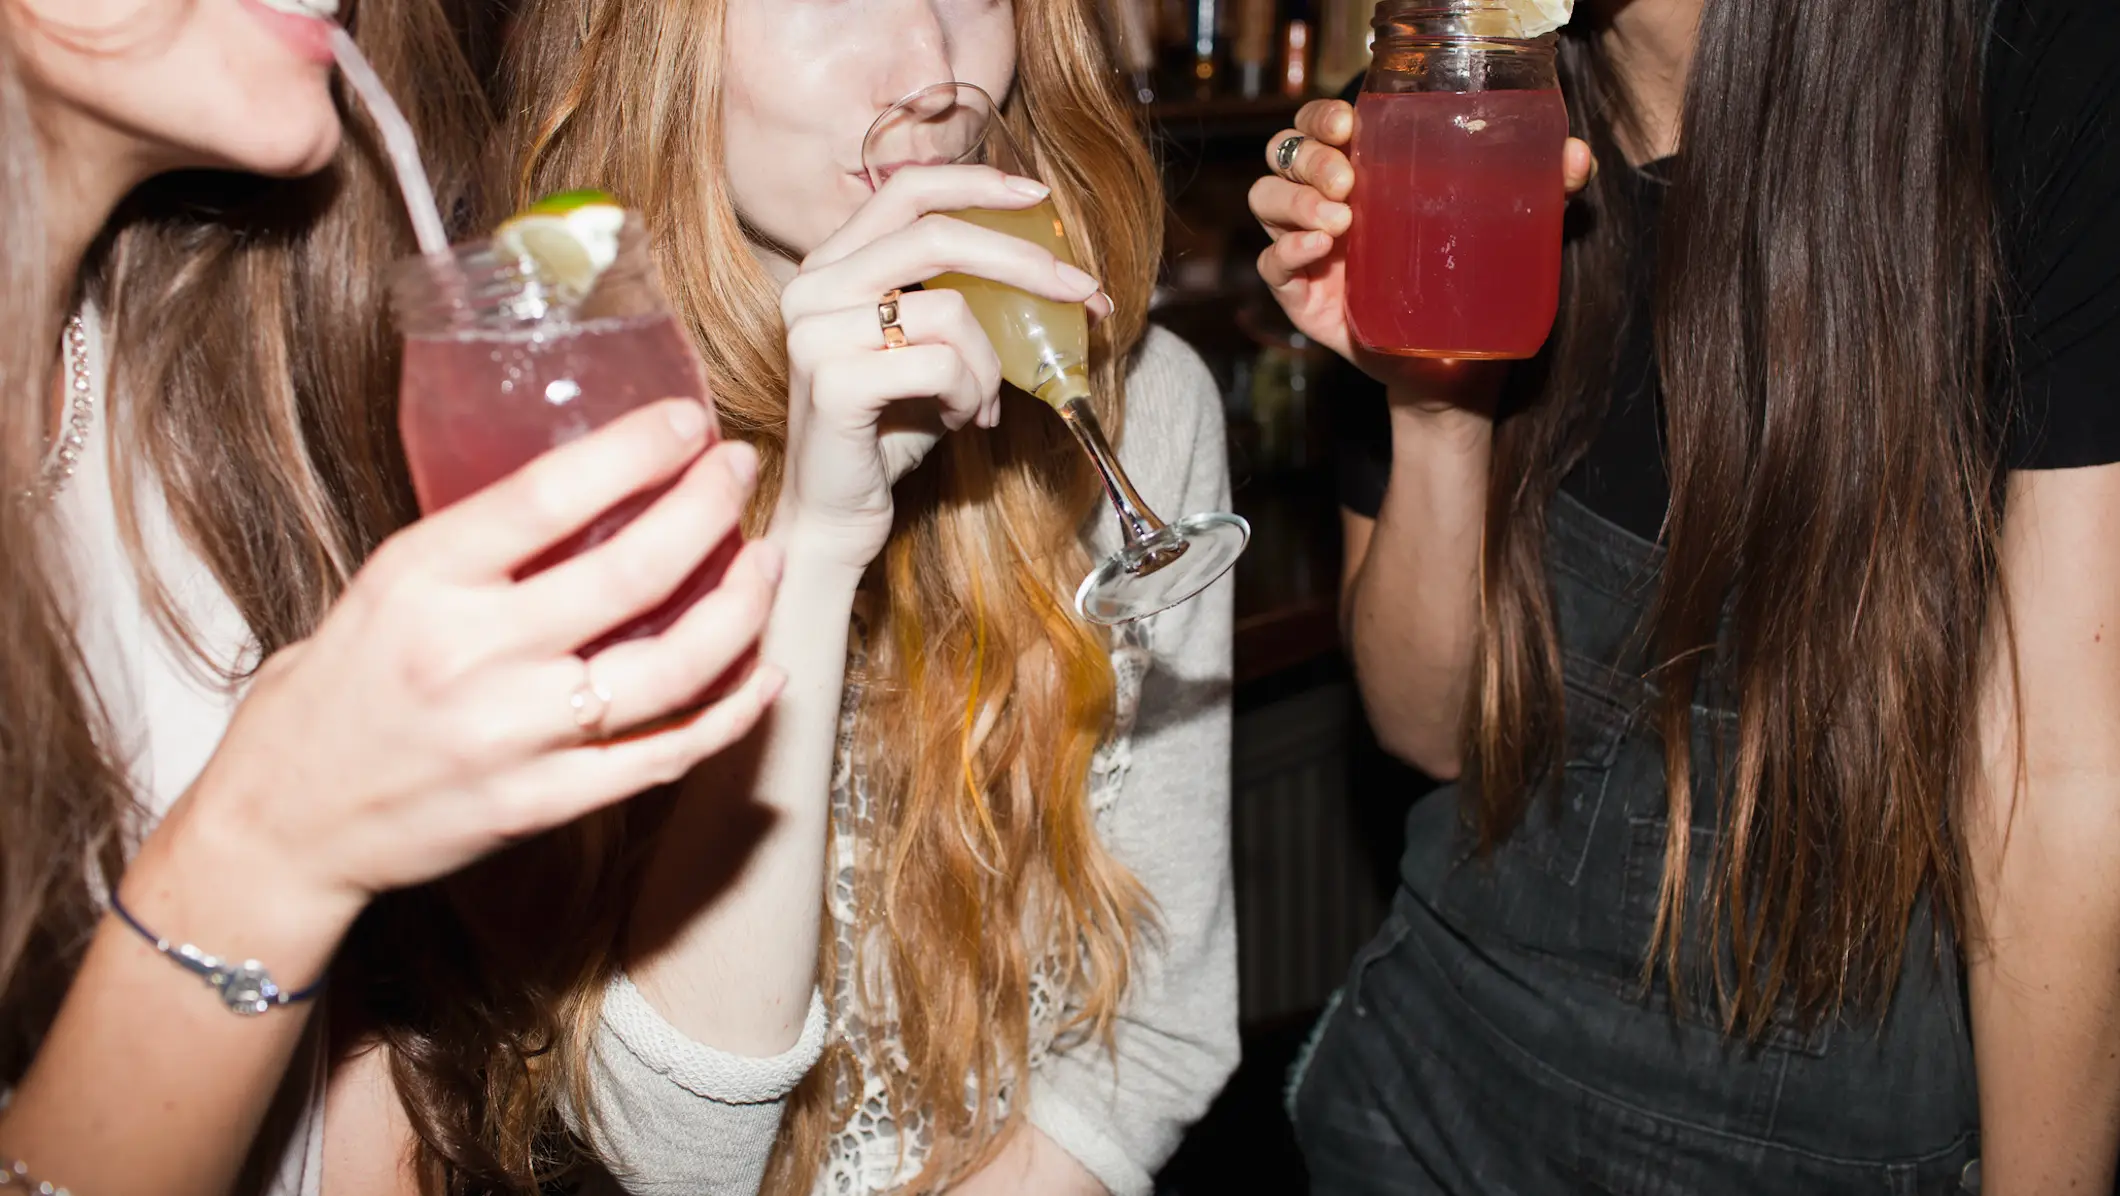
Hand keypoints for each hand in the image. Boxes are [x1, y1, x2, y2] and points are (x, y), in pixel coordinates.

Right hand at [165, 400, 783, 931]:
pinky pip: (663, 756)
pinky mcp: (543, 804)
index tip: (690, 423)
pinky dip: (730, 714)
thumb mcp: (384, 587)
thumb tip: (599, 489)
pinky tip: (765, 673)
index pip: (549, 495)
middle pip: (630, 573)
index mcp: (422, 579)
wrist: (283, 823)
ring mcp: (513, 736)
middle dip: (707, 510)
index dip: (637, 451)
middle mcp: (471, 654)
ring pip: (669, 668)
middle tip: (739, 473)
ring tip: (765, 563)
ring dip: (739, 610)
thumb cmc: (339, 690)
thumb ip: (480, 549)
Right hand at [772, 164, 1102, 571]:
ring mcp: (814, 333)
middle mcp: (812, 288)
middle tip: (1082, 293)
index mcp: (830, 266)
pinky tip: (962, 421)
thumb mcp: (930, 348)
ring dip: (992, 365)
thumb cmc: (890, 429)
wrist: (838, 515)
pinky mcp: (831, 381)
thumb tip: (1050, 265)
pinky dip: (972, 395)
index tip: (1038, 197)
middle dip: (1024, 262)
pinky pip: (941, 365)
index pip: (905, 190)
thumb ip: (961, 297)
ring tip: (982, 404)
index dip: (976, 183)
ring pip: (950, 311)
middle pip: (937, 236)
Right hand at [1250, 99, 1593, 402]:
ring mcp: (1308, 250)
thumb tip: (1576, 157)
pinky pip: (1270, 265)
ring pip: (1265, 200)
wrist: (1454, 372)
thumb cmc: (1474, 289)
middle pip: (1284, 154)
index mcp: (1366, 174)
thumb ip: (1545, 193)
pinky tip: (1318, 253)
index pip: (1321, 124)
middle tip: (1348, 181)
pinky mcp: (1300, 297)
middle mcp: (1328, 204)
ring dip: (1294, 201)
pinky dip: (1286, 252)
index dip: (1322, 116)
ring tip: (1338, 223)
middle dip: (1309, 157)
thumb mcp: (1512, 234)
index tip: (1352, 125)